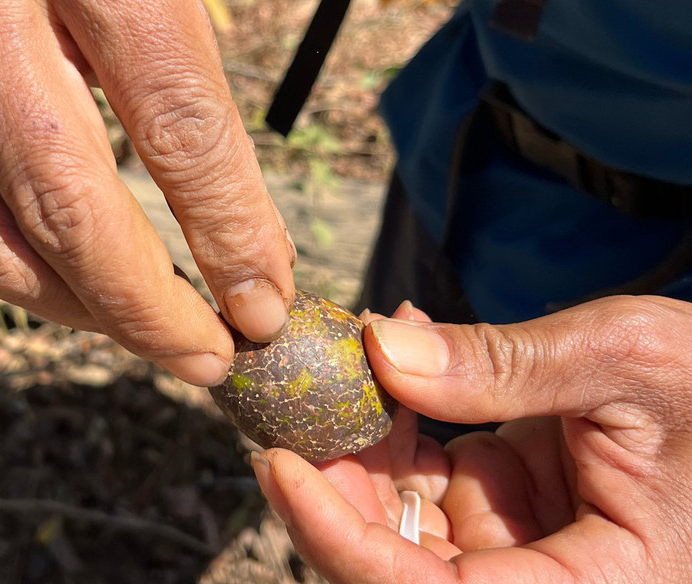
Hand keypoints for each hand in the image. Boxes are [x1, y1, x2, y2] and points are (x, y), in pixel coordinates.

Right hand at [0, 0, 295, 385]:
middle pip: (64, 200)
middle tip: (208, 356)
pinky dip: (30, 276)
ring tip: (152, 332)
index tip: (266, 302)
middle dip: (147, 307)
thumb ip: (193, 103)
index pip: (171, 118)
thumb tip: (240, 257)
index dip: (228, 230)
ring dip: (86, 312)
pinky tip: (81, 287)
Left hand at [251, 295, 691, 581]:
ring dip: (347, 442)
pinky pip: (415, 471)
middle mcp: (541, 577)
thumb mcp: (624, 360)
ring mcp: (510, 538)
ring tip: (329, 357)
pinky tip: (384, 345)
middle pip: (395, 561)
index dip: (342, 541)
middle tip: (282, 399)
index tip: (280, 468)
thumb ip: (505, 364)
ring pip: (393, 516)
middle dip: (327, 485)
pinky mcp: (495, 497)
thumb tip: (381, 348)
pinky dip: (386, 414)